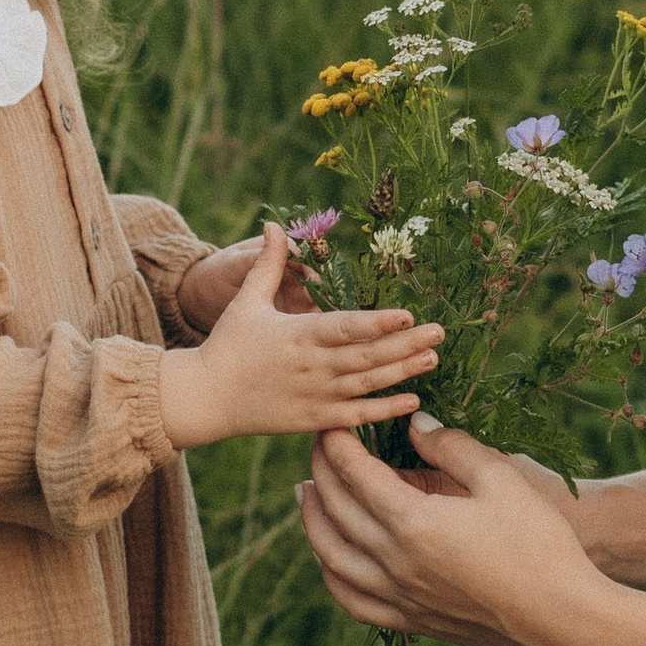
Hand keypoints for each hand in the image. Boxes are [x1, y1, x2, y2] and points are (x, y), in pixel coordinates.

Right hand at [157, 230, 442, 451]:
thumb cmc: (228, 345)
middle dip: (406, 344)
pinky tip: (413, 400)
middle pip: (367, 355)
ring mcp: (316, 396)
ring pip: (368, 384)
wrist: (206, 398)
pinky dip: (386, 410)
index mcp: (298, 334)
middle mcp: (312, 366)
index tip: (408, 315)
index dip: (378, 323)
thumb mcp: (247, 301)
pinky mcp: (315, 420)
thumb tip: (275, 224)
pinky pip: (357, 417)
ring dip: (403, 372)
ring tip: (433, 358)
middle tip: (440, 332)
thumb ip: (268, 264)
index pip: (346, 327)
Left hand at [298, 417, 622, 645]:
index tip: (334, 419)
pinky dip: (330, 573)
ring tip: (306, 493)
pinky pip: (352, 599)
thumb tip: (416, 423)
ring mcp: (399, 597)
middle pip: (335, 510)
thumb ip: (453, 446)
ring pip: (331, 557)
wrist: (563, 621)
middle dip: (321, 470)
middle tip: (319, 443)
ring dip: (312, 520)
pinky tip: (331, 558)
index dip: (339, 442)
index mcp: (414, 523)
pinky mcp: (411, 621)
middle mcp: (394, 563)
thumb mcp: (502, 481)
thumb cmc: (541, 545)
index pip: (355, 473)